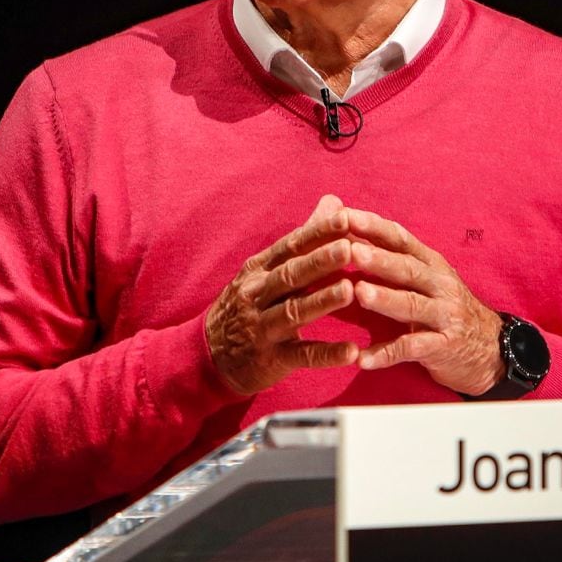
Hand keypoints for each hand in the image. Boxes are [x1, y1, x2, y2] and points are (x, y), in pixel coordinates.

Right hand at [206, 194, 359, 393]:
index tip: (345, 218)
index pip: (290, 246)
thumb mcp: (266, 269)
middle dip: (320, 262)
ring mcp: (263, 327)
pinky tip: (352, 352)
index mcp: (260, 269)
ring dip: (322, 301)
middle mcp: (258, 295)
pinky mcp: (272, 359)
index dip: (317, 232)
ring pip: (294, 311)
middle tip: (349, 249)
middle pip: (291, 275)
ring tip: (350, 291)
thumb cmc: (248, 304)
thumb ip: (304, 238)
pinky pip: (302, 355)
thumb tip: (334, 202)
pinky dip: (326, 354)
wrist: (208, 356)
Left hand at [343, 206, 505, 395]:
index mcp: (431, 264)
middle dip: (379, 259)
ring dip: (385, 299)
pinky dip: (387, 354)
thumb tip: (352, 234)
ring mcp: (445, 315)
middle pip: (408, 269)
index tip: (345, 216)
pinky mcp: (444, 346)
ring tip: (359, 294)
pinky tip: (363, 359)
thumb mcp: (427, 279)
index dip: (375, 227)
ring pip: (412, 305)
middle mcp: (440, 285)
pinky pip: (413, 349)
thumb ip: (394, 259)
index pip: (402, 240)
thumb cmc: (445, 307)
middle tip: (351, 251)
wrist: (490, 346)